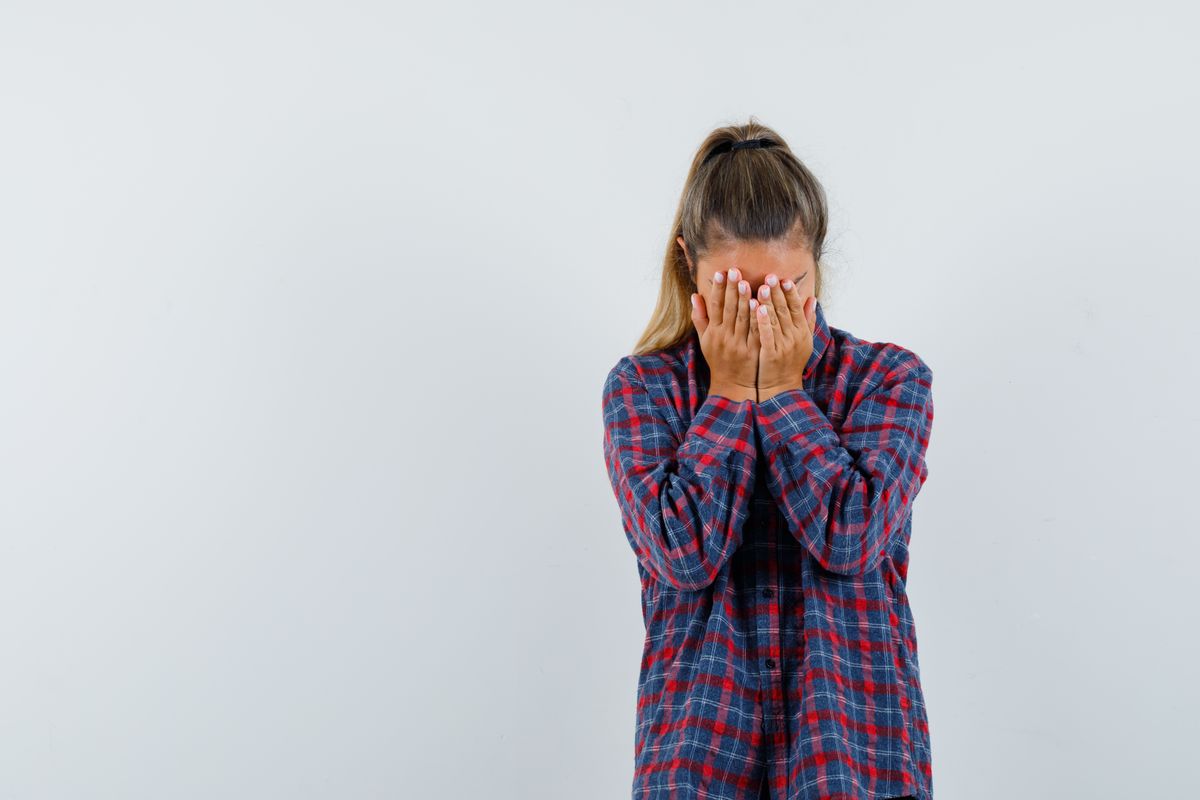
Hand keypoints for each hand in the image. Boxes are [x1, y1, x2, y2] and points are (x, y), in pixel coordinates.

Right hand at [691, 266, 759, 401]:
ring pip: (742, 318)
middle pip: (729, 309)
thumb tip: (694, 296)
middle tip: (734, 270)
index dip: (718, 289)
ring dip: (744, 299)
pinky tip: (760, 304)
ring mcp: (739, 344)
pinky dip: (757, 318)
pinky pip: (755, 331)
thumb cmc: (719, 359)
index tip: (720, 273)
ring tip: (747, 282)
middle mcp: (725, 337)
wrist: (734, 385)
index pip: (715, 306)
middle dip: (731, 289)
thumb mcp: (705, 340)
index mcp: (713, 332)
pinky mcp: (753, 350)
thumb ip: (700, 318)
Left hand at [754, 274, 816, 401]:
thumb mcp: (803, 341)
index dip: (790, 292)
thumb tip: (812, 298)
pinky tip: (756, 308)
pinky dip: (762, 320)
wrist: (780, 387)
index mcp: (802, 332)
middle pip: (785, 310)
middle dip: (778, 292)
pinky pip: (766, 334)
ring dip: (768, 302)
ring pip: (776, 320)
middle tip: (770, 276)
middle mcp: (795, 337)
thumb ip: (807, 320)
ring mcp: (783, 345)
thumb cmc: (790, 362)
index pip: (796, 307)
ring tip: (761, 287)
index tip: (783, 278)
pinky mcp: (771, 353)